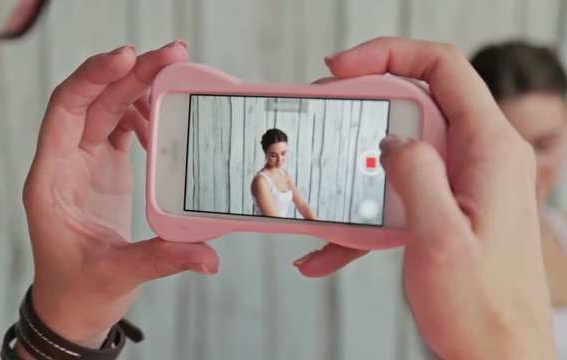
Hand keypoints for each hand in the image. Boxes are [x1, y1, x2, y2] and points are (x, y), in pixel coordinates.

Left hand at [20, 41, 218, 349]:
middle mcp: (64, 162)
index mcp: (51, 179)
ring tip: (175, 76)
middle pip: (94, 100)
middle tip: (173, 56)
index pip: (65, 110)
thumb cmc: (78, 290)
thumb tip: (208, 256)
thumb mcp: (116, 274)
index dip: (93, 78)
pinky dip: (140, 113)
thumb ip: (161, 259)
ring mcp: (84, 162)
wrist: (74, 306)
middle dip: (131, 73)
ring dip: (138, 87)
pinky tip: (162, 117)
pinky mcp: (103, 168)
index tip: (127, 59)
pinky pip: (117, 125)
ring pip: (107, 107)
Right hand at [295, 37, 554, 358]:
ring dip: (357, 166)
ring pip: (401, 148)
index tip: (341, 69)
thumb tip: (390, 137)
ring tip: (319, 185)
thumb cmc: (483, 310)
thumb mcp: (441, 238)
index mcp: (489, 151)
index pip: (443, 69)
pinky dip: (362, 214)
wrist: (498, 358)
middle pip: (416, 101)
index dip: (389, 55)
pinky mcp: (447, 207)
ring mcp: (463, 183)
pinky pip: (398, 192)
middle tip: (321, 118)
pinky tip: (327, 248)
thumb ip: (416, 174)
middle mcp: (480, 158)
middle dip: (361, 106)